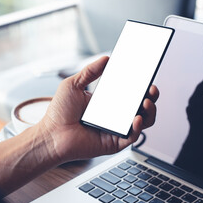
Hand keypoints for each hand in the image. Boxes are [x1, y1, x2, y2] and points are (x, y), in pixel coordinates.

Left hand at [39, 56, 158, 162]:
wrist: (51, 135)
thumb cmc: (59, 113)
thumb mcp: (73, 85)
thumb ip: (90, 72)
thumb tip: (105, 59)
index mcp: (107, 102)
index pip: (129, 92)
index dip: (140, 84)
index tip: (146, 74)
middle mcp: (114, 115)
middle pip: (141, 107)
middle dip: (150, 97)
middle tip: (151, 88)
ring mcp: (116, 129)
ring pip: (142, 122)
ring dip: (149, 112)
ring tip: (145, 102)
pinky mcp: (114, 143)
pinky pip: (132, 137)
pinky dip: (138, 128)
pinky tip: (136, 119)